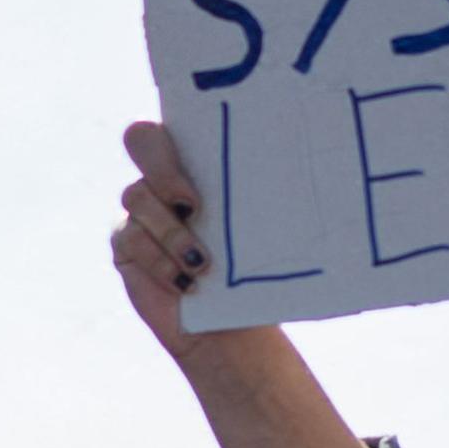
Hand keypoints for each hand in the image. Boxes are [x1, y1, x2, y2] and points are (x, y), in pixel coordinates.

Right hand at [104, 116, 382, 447]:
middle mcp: (159, 178)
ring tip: (203, 265)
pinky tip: (186, 283)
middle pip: (138, 140)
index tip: (197, 189)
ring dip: (172, 233)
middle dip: (163, 173)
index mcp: (192, 159)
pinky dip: (159, 263)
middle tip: (195, 207)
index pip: (164, 126)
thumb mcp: (261, 228)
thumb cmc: (253, 266)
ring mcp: (139, 212)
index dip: (167, 146)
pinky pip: (129, 241)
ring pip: (136, 199)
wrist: (231, 321)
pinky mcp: (127, 247)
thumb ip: (262, 194)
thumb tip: (320, 173)